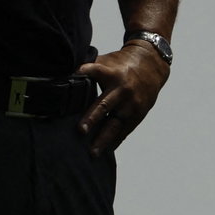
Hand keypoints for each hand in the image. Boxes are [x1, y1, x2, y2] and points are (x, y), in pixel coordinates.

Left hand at [74, 41, 170, 156]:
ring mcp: (131, 104)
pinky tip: (106, 151)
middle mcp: (122, 90)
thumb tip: (63, 75)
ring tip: (93, 153)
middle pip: (105, 105)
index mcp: (112, 74)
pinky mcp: (137, 114)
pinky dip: (115, 141)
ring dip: (103, 139)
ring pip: (115, 124)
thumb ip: (88, 68)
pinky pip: (125, 130)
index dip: (87, 71)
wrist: (151, 67)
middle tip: (80, 130)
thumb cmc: (122, 65)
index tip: (76, 73)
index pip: (97, 70)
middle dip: (92, 118)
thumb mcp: (107, 62)